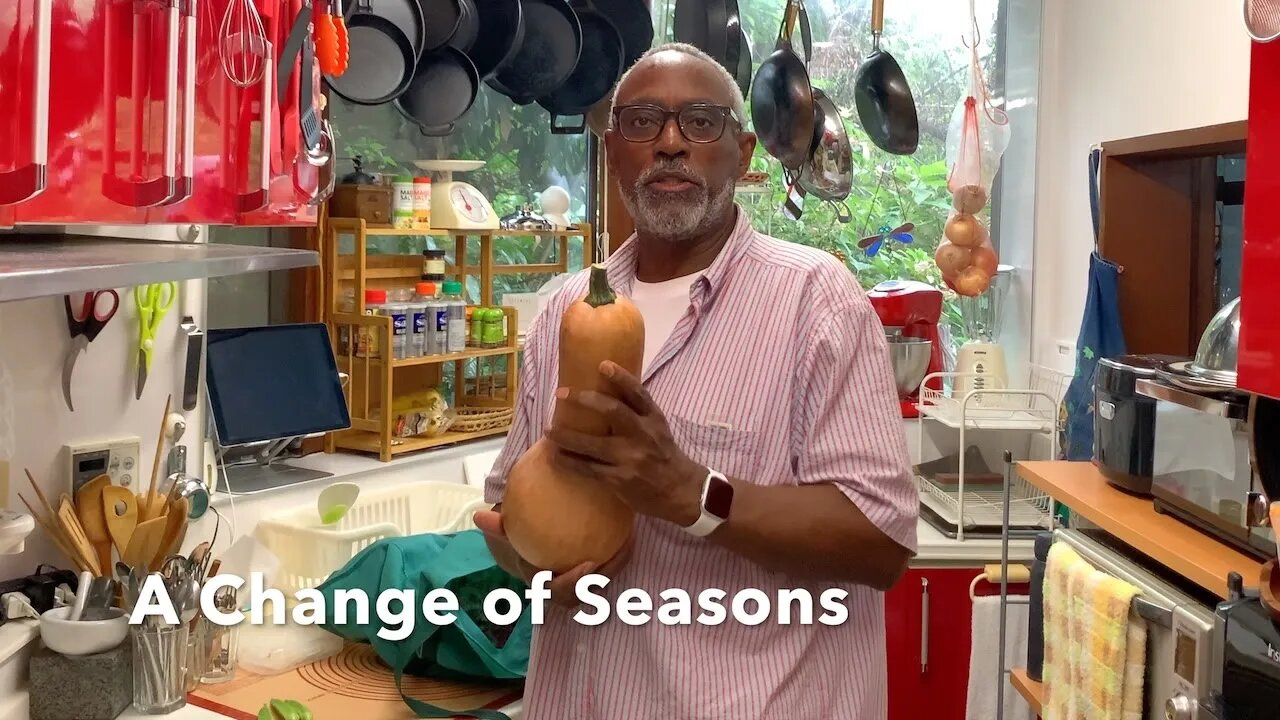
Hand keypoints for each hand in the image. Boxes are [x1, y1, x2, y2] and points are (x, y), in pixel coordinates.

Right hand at [473, 508, 634, 607]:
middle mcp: (563, 587)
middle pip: (584, 593)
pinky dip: (621, 553)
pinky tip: (629, 530)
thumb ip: (498, 527)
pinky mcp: (596, 573)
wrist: (532, 547)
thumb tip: (479, 516)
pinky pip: (610, 567)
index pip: (557, 589)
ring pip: (602, 583)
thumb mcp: (509, 533)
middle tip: (617, 552)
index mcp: (542, 582)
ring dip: (617, 565)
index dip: (574, 582)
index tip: (589, 564)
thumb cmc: (522, 540)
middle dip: (602, 578)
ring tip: (629, 540)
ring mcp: (581, 584)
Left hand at [544, 361, 704, 527]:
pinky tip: (557, 456)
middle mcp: (643, 436)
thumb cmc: (664, 454)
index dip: (621, 377)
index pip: (638, 393)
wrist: (679, 491)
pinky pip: (589, 469)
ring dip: (567, 437)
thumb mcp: (657, 428)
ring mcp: (631, 459)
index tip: (602, 365)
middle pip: (612, 411)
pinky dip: (571, 462)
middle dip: (584, 399)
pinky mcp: (621, 480)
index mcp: (654, 419)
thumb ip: (637, 412)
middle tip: (561, 393)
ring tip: (549, 430)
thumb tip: (605, 390)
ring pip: (593, 445)